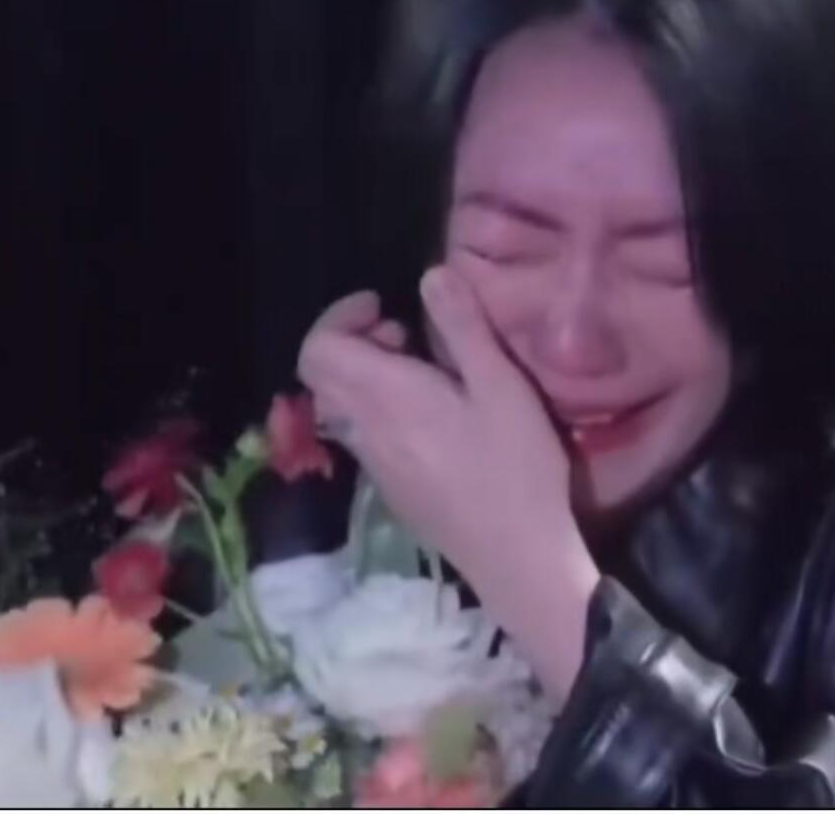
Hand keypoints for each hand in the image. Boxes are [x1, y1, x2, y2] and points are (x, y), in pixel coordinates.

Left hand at [296, 267, 599, 700]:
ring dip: (370, 376)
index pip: (317, 350)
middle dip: (355, 341)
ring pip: (342, 405)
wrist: (517, 559)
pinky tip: (436, 415)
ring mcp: (374, 464)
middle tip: (408, 336)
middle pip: (323, 375)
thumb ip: (462, 328)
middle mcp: (364, 430)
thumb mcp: (501, 385)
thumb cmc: (514, 466)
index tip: (386, 307)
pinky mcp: (391, 488)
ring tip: (427, 371)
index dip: (340, 317)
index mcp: (384, 398)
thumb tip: (431, 275)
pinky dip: (382, 407)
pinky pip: (363, 433)